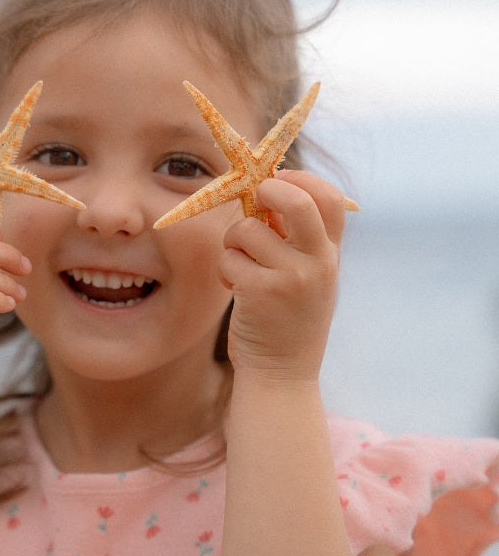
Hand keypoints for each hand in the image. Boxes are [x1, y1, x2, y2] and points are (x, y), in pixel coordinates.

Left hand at [218, 171, 345, 379]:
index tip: (277, 180)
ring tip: (241, 268)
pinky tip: (236, 290)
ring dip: (233, 244)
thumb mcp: (306, 278)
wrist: (283, 375)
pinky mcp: (261, 292)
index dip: (301, 180)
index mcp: (330, 255)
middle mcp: (318, 263)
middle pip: (296, 201)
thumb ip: (295, 240)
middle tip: (254, 199)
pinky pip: (228, 258)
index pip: (330, 199)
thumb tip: (263, 191)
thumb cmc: (286, 320)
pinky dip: (224, 271)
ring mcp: (292, 278)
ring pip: (247, 230)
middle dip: (267, 190)